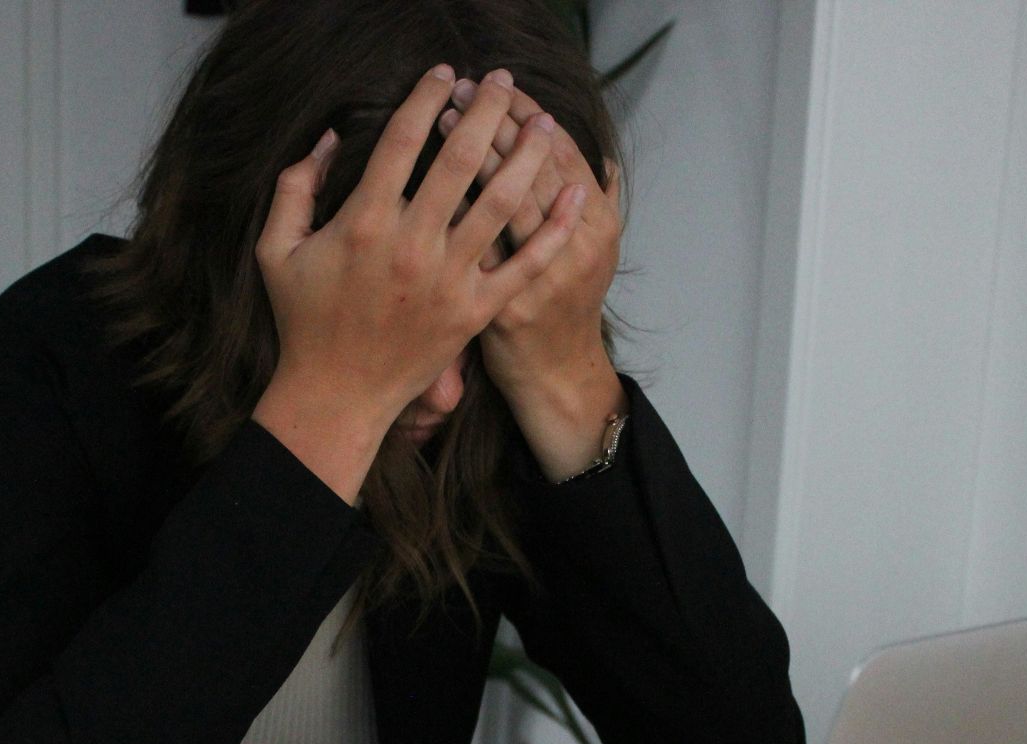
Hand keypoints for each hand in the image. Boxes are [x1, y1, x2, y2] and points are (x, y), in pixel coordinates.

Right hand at [252, 65, 583, 502]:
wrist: (336, 395)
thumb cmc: (304, 321)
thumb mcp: (276, 249)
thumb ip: (295, 187)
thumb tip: (327, 138)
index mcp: (364, 222)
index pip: (402, 140)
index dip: (426, 97)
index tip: (446, 74)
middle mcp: (412, 245)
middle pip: (460, 159)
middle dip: (487, 111)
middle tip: (504, 82)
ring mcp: (449, 279)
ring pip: (501, 202)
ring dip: (527, 155)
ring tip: (544, 123)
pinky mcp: (476, 311)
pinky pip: (525, 263)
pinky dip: (555, 228)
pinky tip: (574, 193)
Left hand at [440, 80, 628, 479]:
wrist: (553, 374)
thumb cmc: (566, 304)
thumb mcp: (596, 252)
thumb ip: (597, 203)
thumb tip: (602, 161)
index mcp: (599, 226)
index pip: (563, 151)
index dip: (529, 114)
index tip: (501, 85)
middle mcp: (575, 248)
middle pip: (530, 166)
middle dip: (494, 121)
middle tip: (464, 89)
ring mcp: (536, 278)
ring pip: (501, 200)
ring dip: (469, 153)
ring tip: (441, 118)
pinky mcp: (497, 305)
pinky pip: (470, 246)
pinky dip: (450, 210)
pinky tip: (425, 179)